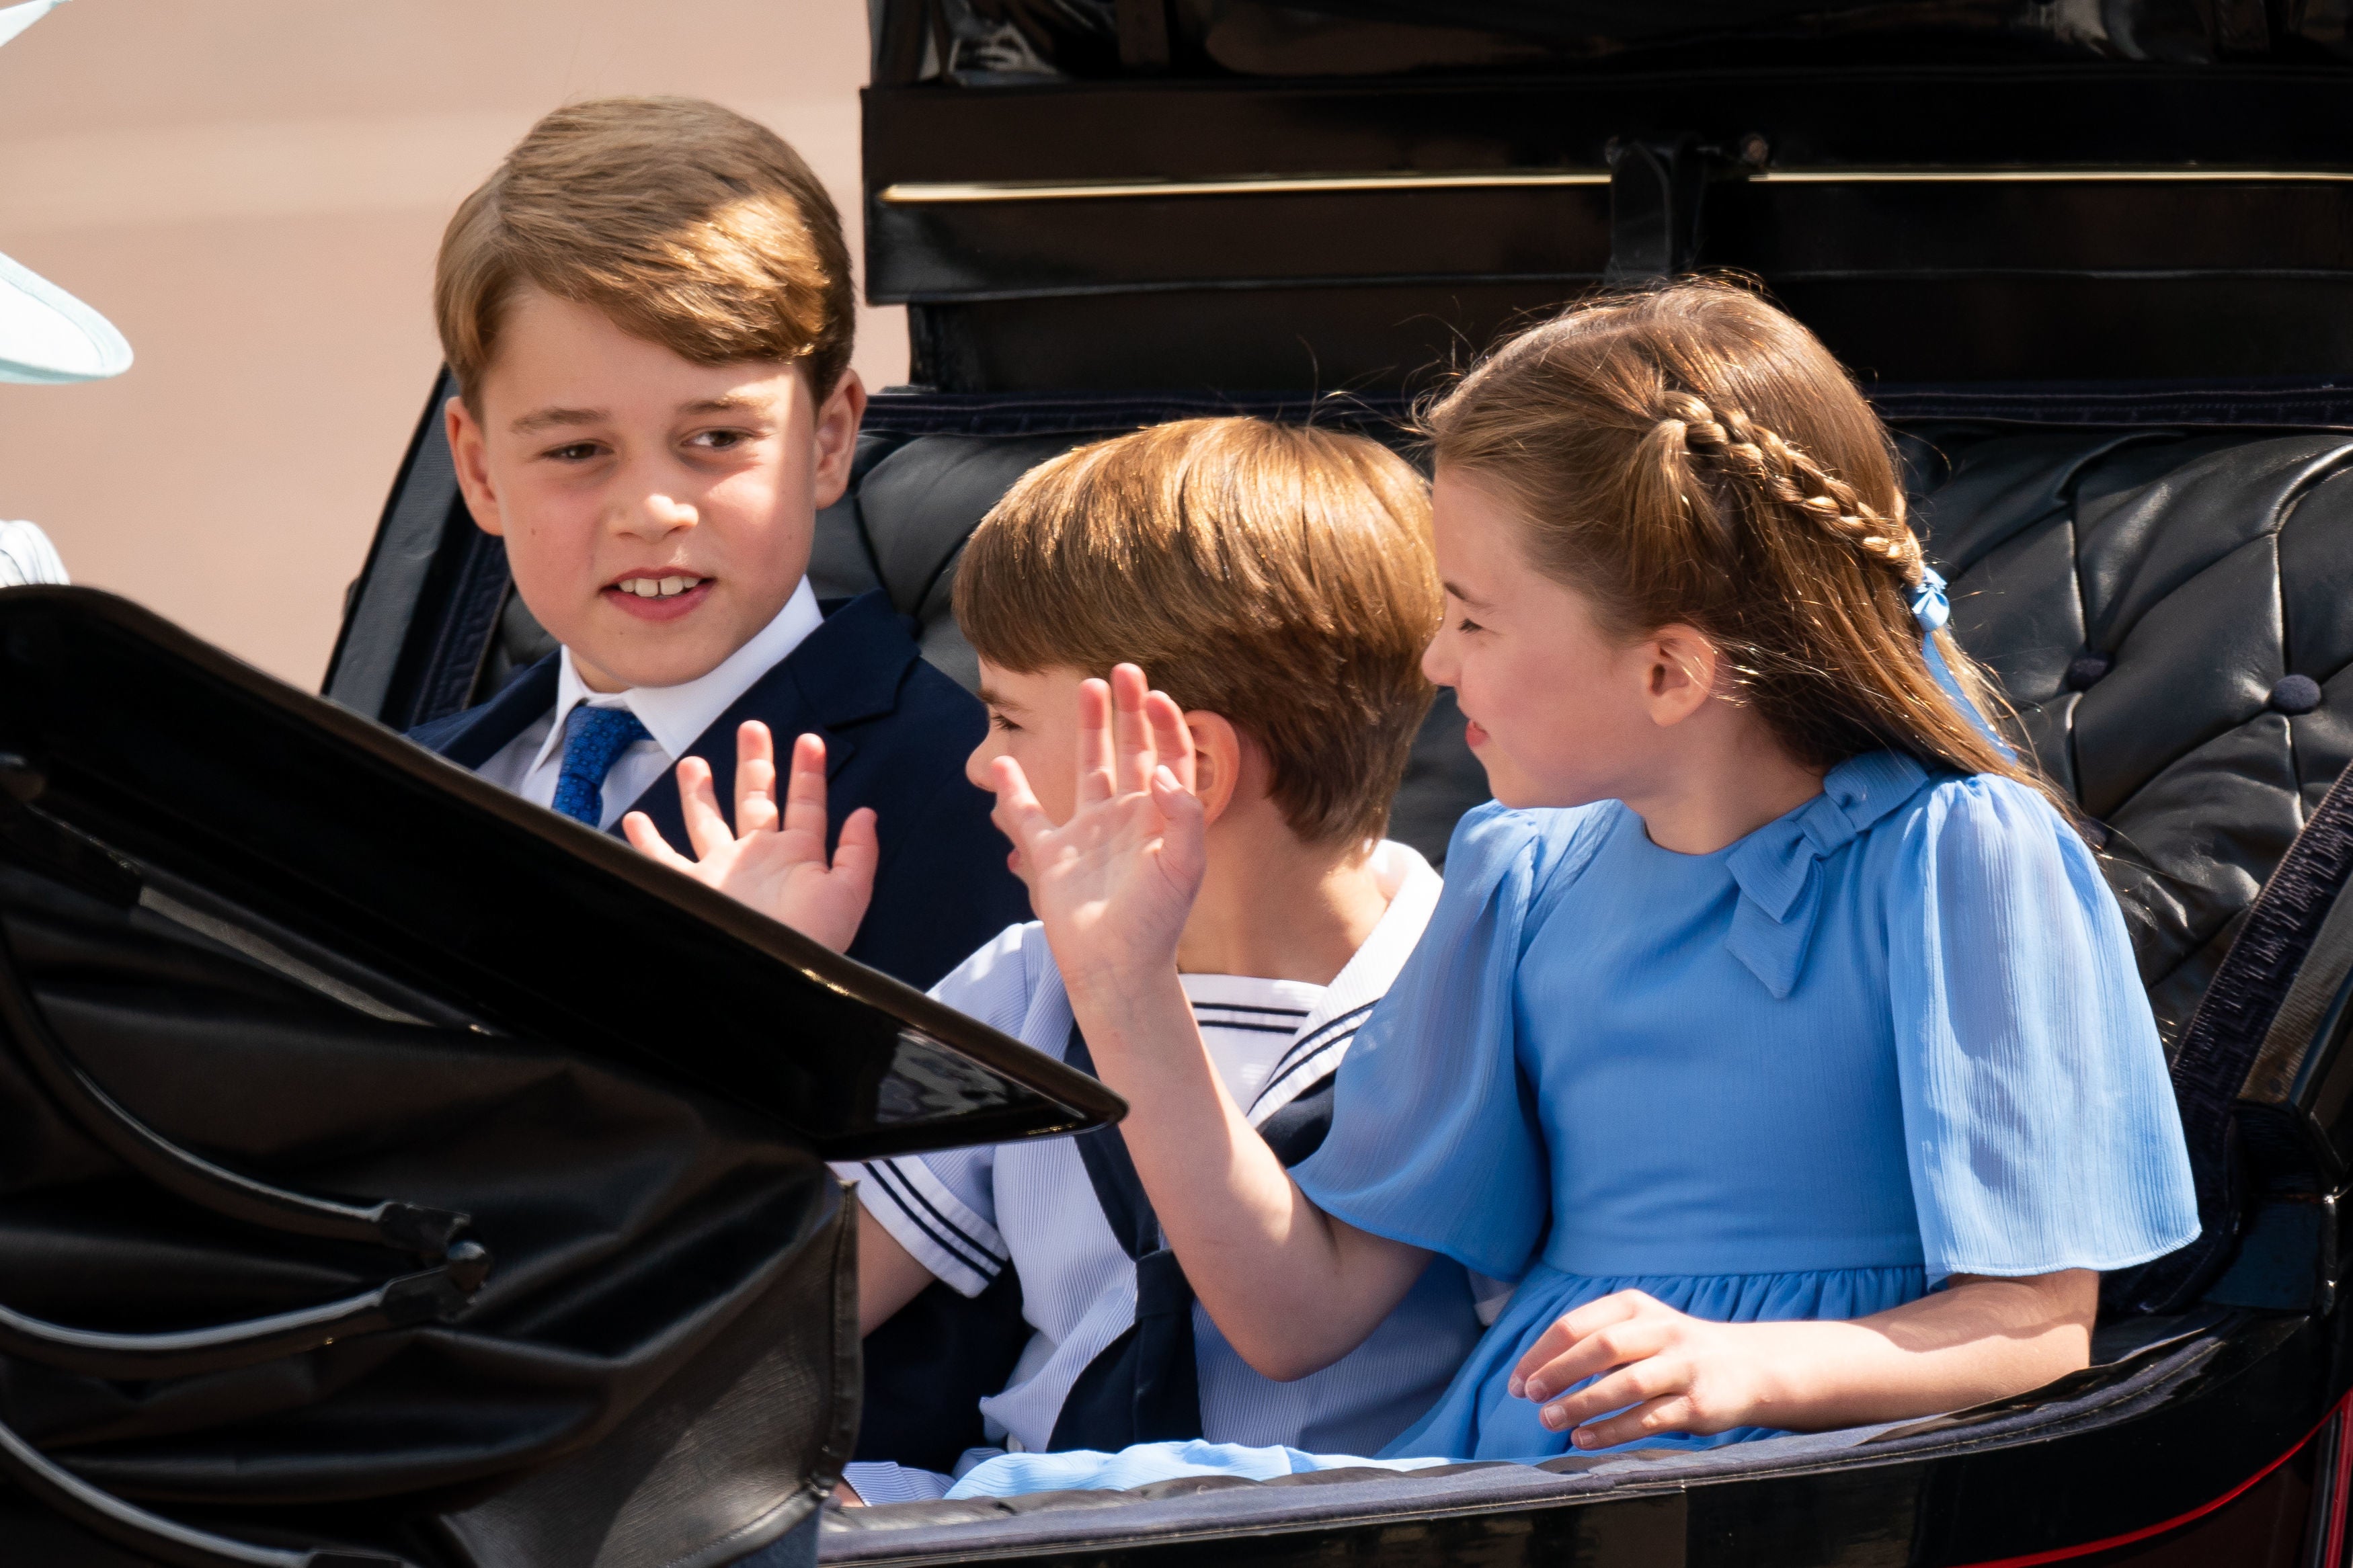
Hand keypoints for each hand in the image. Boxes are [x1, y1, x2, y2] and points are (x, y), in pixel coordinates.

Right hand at [622, 722, 878, 952]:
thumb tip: (865, 813)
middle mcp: (758, 858)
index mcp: (797, 856)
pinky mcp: (692, 888)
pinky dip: (646, 842)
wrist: (771, 976)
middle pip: (755, 799)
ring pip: (707, 821)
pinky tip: (636, 821)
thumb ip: (858, 852)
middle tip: (753, 728)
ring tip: (694, 762)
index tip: (811, 741)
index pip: (806, 804)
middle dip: (755, 764)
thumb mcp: (847, 894)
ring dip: (701, 792)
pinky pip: (664, 861)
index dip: (808, 772)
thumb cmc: (812, 943)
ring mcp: (722, 872)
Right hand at [987, 664, 1205, 993]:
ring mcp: (1089, 833)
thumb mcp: (1184, 867)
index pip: (1171, 758)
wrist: (1116, 968)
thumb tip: (1164, 771)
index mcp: (1162, 818)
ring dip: (1088, 729)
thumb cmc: (1156, 922)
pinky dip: (1013, 790)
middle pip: (1131, 750)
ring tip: (1089, 687)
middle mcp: (1128, 818)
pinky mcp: (1053, 855)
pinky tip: (1002, 763)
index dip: (1167, 725)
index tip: (1156, 695)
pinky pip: (1028, 815)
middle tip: (1124, 669)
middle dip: (1130, 711)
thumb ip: (1184, 815)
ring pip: (1088, 768)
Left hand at [1510, 1290, 1772, 1447]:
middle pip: (1600, 1348)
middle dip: (1558, 1373)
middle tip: (1530, 1397)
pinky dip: (1611, 1431)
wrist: (1747, 1367)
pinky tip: (1583, 1439)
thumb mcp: (1637, 1329)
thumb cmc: (1673, 1350)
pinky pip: (1648, 1418)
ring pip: (1625, 1384)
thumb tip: (1533, 1374)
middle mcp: (1661, 1331)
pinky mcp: (1697, 1403)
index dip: (1541, 1354)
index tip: (1516, 1382)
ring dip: (1581, 1405)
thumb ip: (1594, 1343)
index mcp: (1635, 1307)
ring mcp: (1682, 1366)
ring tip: (1549, 1421)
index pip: (1576, 1325)